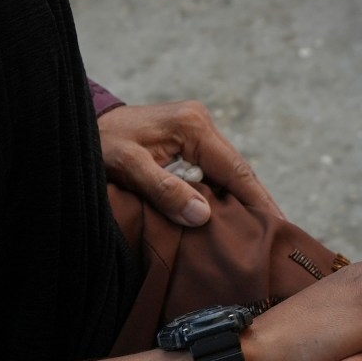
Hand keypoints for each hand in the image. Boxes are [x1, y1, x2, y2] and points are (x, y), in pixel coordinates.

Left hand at [98, 99, 283, 226]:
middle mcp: (201, 123)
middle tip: (277, 236)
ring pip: (227, 172)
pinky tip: (232, 216)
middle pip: (237, 170)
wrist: (84, 123)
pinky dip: (222, 193)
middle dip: (256, 203)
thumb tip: (202, 216)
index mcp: (193, 126)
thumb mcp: (128, 166)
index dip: (258, 200)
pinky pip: (212, 171)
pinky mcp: (188, 139)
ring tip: (261, 232)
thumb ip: (164, 190)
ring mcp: (196, 130)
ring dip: (240, 200)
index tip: (277, 225)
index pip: (236, 169)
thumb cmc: (100, 143)